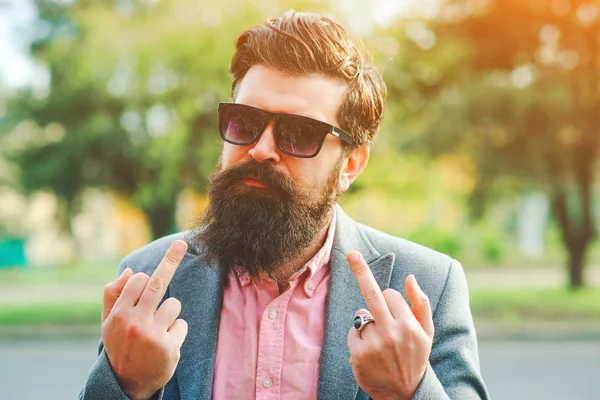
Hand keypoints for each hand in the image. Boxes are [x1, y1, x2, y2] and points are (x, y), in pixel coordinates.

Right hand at [101, 240, 188, 399]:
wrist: (126, 383)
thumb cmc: (119, 345)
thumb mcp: (107, 322)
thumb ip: (113, 295)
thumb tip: (131, 270)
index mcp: (118, 314)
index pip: (139, 281)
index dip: (147, 277)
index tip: (160, 262)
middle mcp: (134, 323)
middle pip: (158, 283)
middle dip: (172, 260)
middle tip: (183, 243)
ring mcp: (152, 335)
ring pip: (174, 304)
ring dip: (170, 312)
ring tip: (157, 328)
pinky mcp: (169, 348)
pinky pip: (182, 324)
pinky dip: (176, 331)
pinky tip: (164, 343)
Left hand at [346, 251, 433, 399]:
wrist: (404, 393)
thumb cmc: (415, 357)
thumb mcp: (426, 332)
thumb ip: (420, 303)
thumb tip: (410, 277)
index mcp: (409, 325)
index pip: (389, 294)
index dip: (389, 300)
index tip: (390, 305)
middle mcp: (391, 332)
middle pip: (371, 293)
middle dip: (361, 270)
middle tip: (351, 254)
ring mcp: (373, 344)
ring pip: (361, 315)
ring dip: (366, 323)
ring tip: (380, 344)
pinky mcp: (358, 354)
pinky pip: (352, 332)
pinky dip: (358, 338)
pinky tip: (369, 352)